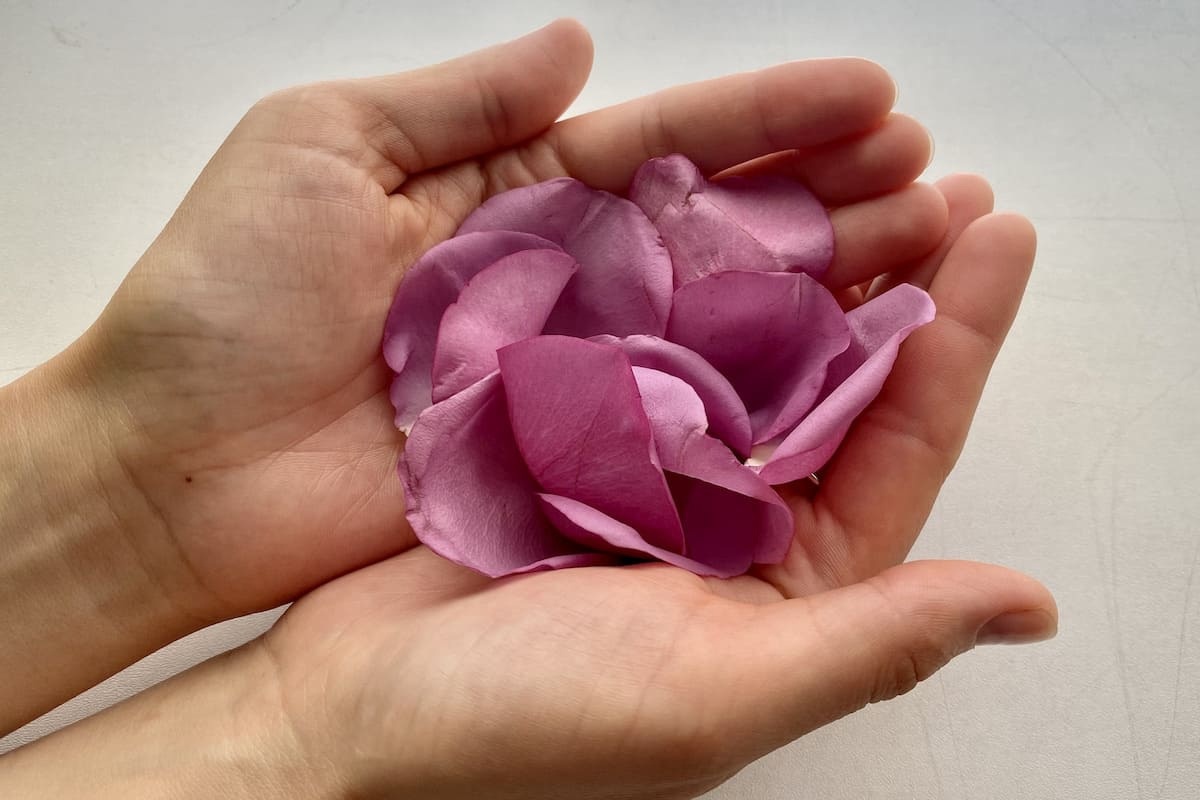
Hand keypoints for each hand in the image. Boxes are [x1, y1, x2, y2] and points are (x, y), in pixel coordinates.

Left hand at [76, 20, 947, 619]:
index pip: (667, 145)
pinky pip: (674, 423)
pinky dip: (758, 397)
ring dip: (824, 288)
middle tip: (935, 178)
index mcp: (510, 195)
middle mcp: (557, 281)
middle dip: (829, 198)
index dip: (769, 119)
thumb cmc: (221, 304)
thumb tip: (580, 43)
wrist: (168, 473)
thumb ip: (459, 97)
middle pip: (718, 231)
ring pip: (719, 324)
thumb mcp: (320, 146)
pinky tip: (844, 369)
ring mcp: (569, 375)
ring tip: (927, 254)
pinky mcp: (561, 461)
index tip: (874, 99)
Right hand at [238, 176, 1054, 799]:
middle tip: (931, 179)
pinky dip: (676, 278)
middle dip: (889, 279)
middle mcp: (727, 522)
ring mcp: (647, 470)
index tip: (995, 236)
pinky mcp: (569, 432)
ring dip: (793, 263)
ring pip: (741, 346)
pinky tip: (706, 211)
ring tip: (841, 171)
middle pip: (832, 380)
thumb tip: (1029, 607)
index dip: (958, 340)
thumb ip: (872, 640)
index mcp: (785, 587)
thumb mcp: (718, 694)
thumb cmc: (524, 729)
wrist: (347, 710)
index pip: (899, 445)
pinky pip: (642, 339)